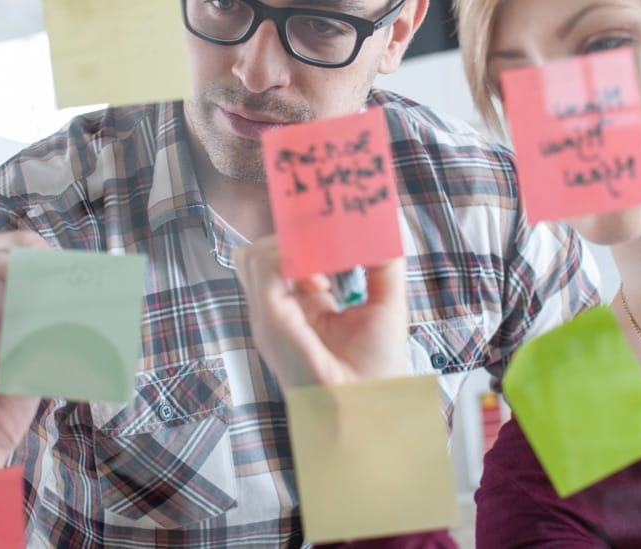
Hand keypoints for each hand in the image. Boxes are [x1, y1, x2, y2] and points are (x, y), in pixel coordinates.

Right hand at [232, 236, 408, 390]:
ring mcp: (270, 317)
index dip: (302, 239)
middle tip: (328, 228)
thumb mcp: (386, 304)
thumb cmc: (377, 370)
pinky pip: (265, 268)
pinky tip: (323, 266)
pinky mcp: (271, 320)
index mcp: (303, 310)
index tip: (332, 223)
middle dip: (294, 235)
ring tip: (326, 251)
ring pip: (255, 256)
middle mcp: (280, 313)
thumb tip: (380, 229)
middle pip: (262, 255)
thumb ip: (383, 265)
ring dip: (291, 243)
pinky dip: (290, 254)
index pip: (284, 262)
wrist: (369, 409)